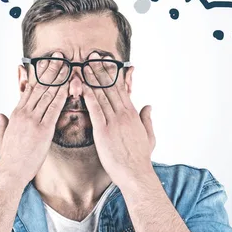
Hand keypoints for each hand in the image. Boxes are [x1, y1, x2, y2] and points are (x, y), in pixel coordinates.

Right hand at [0, 52, 68, 183]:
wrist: (10, 171)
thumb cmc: (8, 157)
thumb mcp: (2, 136)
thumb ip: (2, 124)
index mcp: (16, 113)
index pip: (29, 88)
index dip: (39, 74)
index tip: (46, 63)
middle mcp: (24, 113)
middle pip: (40, 86)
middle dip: (51, 70)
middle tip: (59, 57)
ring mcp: (33, 120)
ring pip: (48, 93)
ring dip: (59, 78)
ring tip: (67, 65)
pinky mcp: (43, 129)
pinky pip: (54, 108)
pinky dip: (62, 96)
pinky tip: (68, 86)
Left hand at [82, 52, 155, 186]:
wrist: (136, 173)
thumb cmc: (140, 158)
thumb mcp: (149, 135)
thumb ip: (147, 119)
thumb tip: (148, 106)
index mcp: (133, 114)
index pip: (121, 89)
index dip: (113, 74)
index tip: (106, 63)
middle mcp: (123, 114)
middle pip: (110, 87)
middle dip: (100, 71)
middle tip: (92, 57)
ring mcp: (113, 121)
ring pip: (102, 95)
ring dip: (92, 79)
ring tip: (84, 66)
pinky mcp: (103, 131)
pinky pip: (95, 110)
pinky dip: (88, 97)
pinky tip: (82, 87)